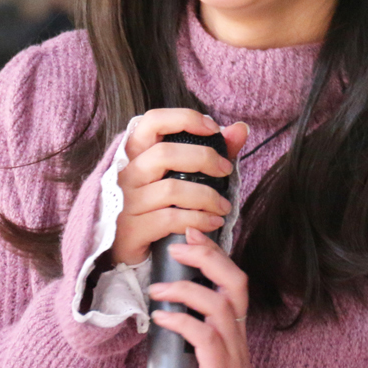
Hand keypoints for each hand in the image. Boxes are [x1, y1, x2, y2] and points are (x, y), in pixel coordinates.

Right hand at [112, 109, 248, 266]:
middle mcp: (128, 173)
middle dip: (204, 159)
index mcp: (137, 153)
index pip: (153, 121)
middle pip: (164, 153)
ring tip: (224, 206)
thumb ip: (212, 150)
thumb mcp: (185, 175)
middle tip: (226, 170)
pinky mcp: (130, 230)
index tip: (214, 130)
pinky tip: (213, 223)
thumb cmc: (161, 204)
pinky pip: (169, 219)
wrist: (131, 249)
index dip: (184, 118)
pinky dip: (198, 220)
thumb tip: (240, 129)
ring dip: (206, 197)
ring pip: (171, 190)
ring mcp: (127, 202)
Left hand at [150, 227, 252, 367]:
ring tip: (157, 287)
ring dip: (189, 288)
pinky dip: (184, 321)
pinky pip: (207, 337)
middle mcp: (240, 343)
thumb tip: (160, 317)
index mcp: (234, 337)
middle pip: (238, 283)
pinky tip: (162, 319)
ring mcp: (234, 358)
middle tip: (180, 243)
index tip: (191, 234)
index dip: (215, 255)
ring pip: (224, 305)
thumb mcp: (198, 366)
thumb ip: (188, 341)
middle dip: (210, 256)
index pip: (233, 284)